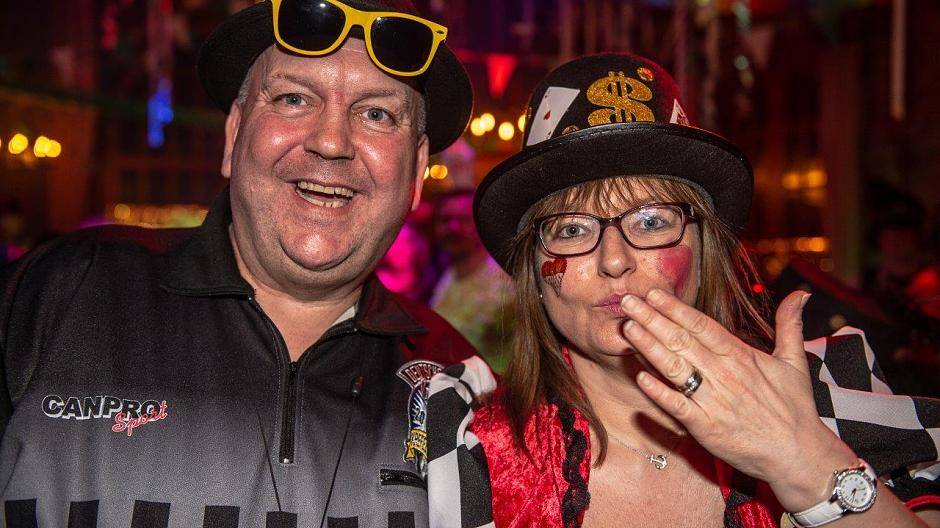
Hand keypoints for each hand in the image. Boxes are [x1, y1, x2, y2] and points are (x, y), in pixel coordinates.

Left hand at [620, 289, 857, 510]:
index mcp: (741, 356)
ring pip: (675, 368)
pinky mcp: (706, 427)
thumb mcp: (795, 361)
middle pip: (682, 341)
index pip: (702, 326)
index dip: (676, 309)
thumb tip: (801, 293)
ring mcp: (713, 401)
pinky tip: (638, 377)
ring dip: (649, 347)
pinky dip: (658, 393)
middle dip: (652, 319)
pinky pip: (677, 406)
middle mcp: (725, 374)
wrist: (799, 454)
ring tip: (627, 328)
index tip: (653, 293)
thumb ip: (790, 324)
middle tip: (627, 301)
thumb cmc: (795, 408)